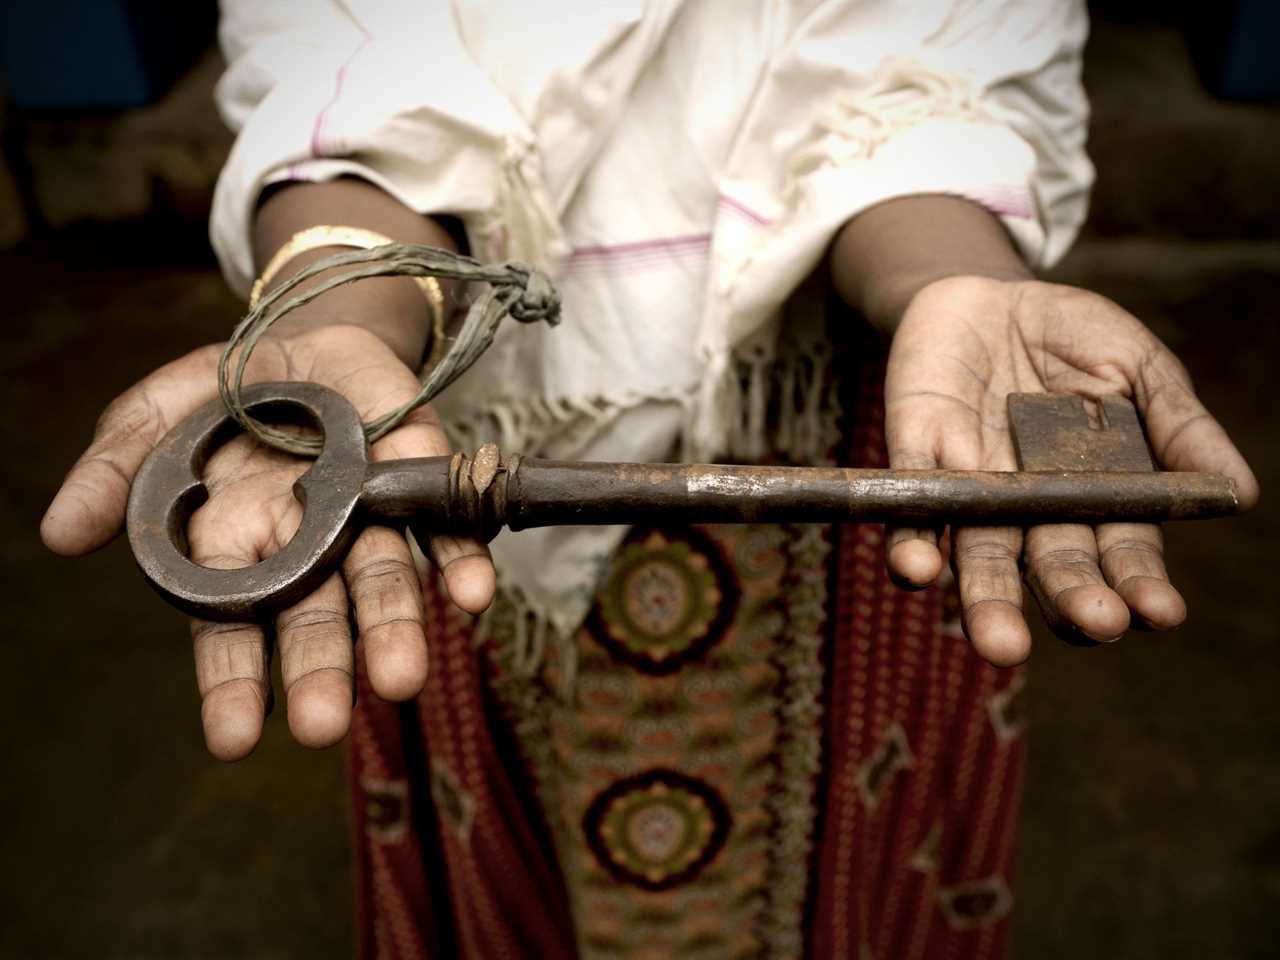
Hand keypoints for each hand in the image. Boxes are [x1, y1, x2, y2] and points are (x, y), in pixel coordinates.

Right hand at [41, 324, 494, 759]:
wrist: (307, 337)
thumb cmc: (227, 395)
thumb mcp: (155, 418)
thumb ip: (114, 472)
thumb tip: (59, 534)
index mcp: (238, 547)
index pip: (233, 628)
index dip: (234, 682)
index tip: (235, 740)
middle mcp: (309, 547)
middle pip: (316, 618)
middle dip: (321, 670)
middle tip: (325, 725)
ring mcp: (368, 515)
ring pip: (383, 581)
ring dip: (396, 629)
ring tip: (402, 680)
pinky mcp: (421, 476)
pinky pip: (447, 524)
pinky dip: (461, 560)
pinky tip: (475, 596)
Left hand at [883, 276, 1257, 665]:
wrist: (987, 293)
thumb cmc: (1072, 337)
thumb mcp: (1137, 367)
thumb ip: (1178, 425)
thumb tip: (1238, 492)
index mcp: (1098, 495)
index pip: (1122, 552)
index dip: (1139, 583)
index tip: (1159, 611)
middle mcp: (1034, 509)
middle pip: (1051, 569)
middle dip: (1072, 600)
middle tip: (1094, 624)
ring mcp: (973, 489)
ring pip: (979, 557)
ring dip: (988, 601)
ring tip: (1000, 643)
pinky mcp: (917, 459)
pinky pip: (910, 511)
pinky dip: (912, 543)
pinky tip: (919, 568)